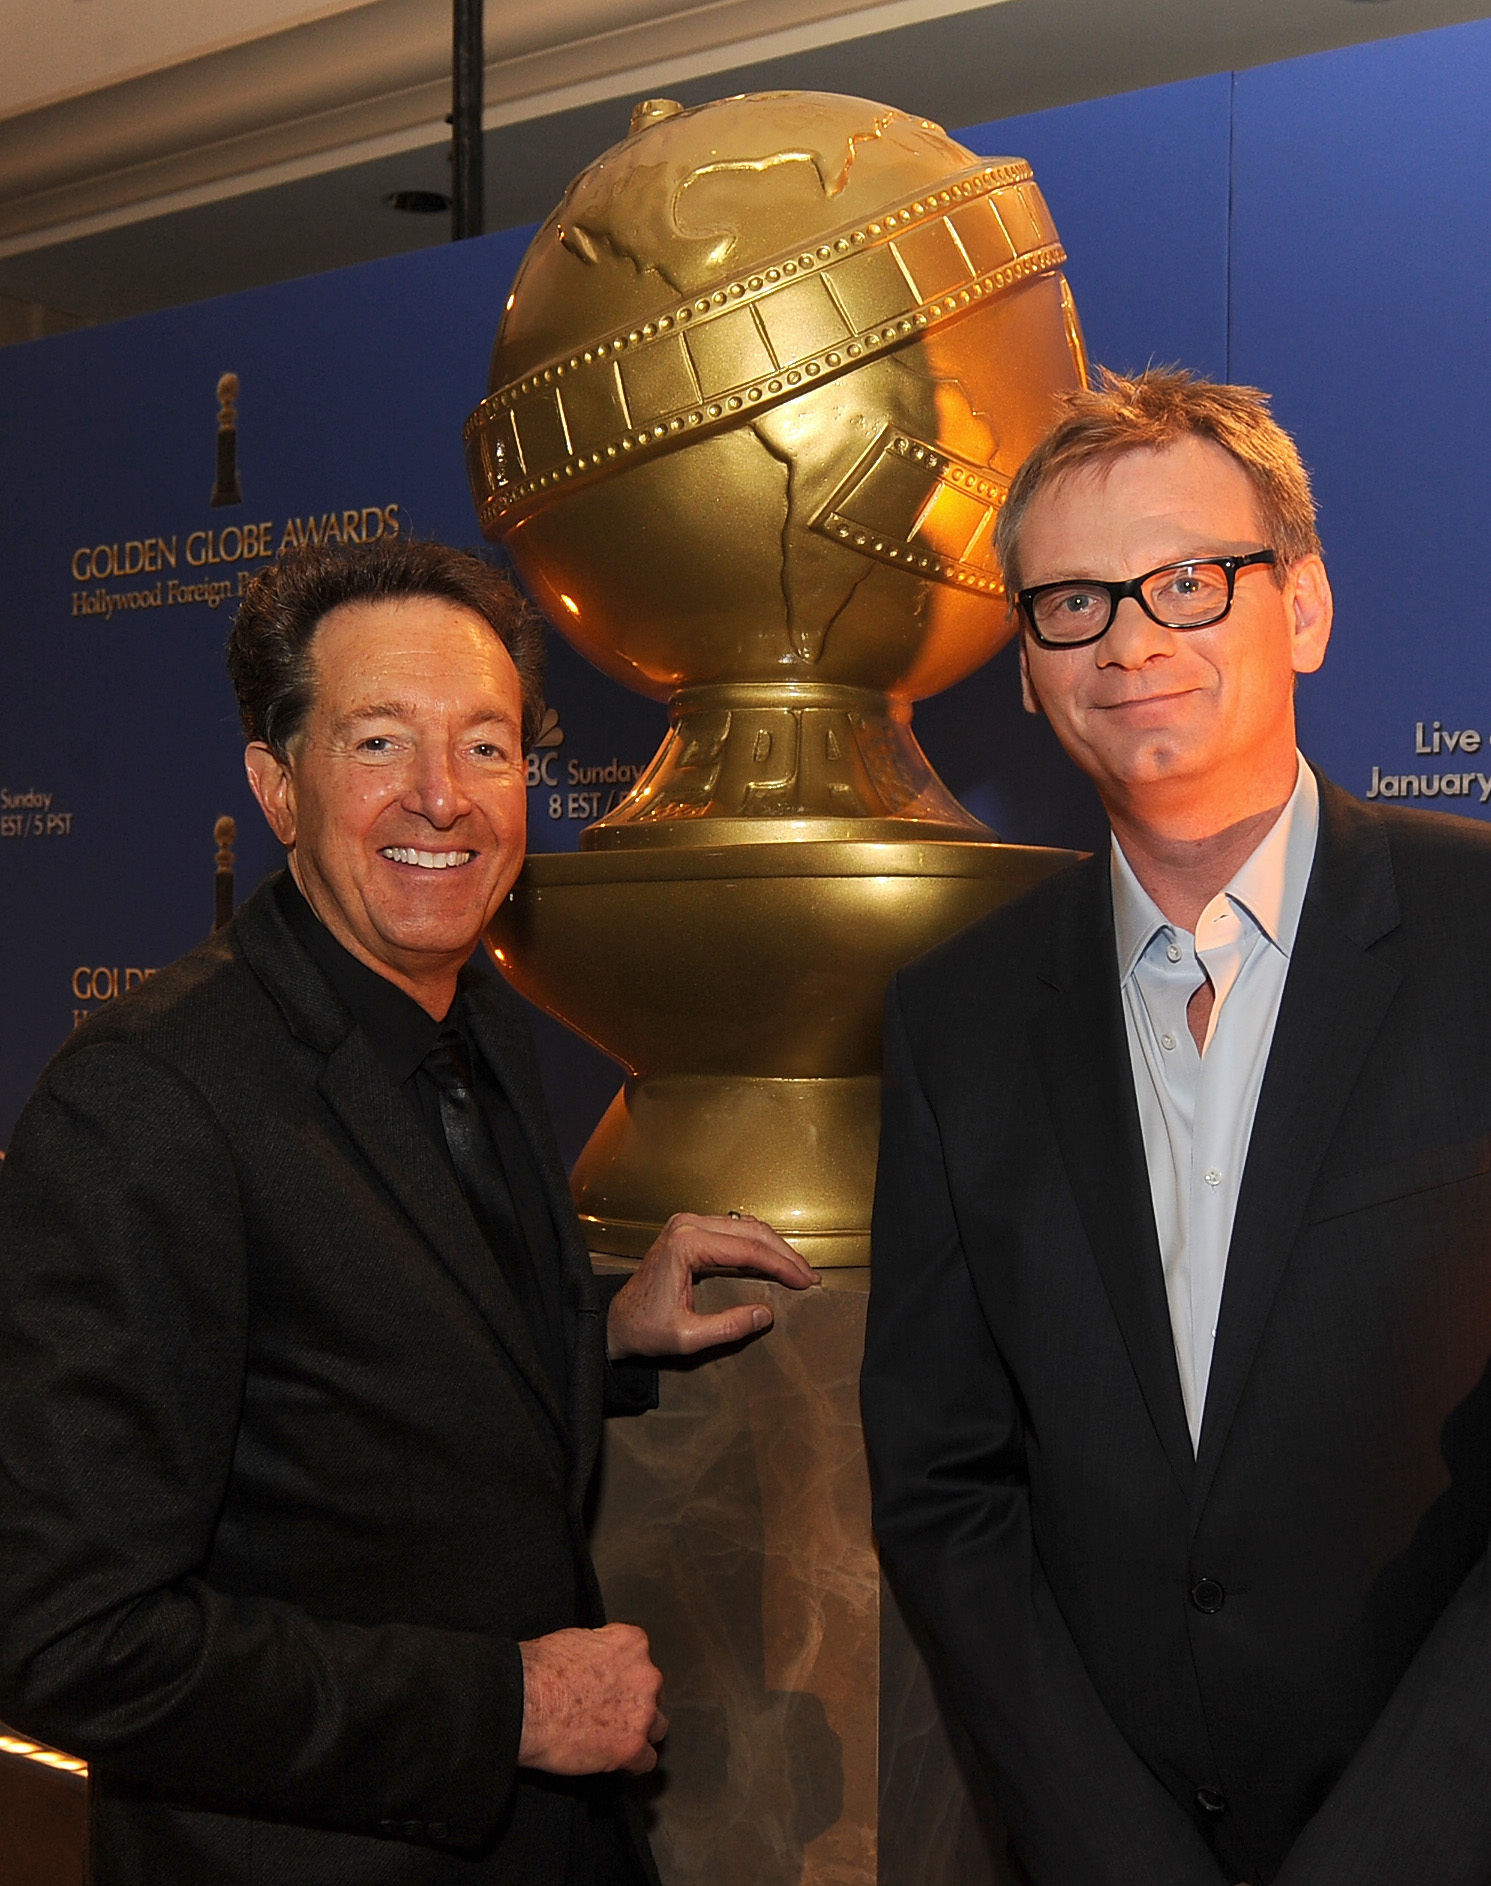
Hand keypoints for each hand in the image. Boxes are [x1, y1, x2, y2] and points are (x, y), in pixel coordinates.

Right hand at [518, 1624, 665, 1774]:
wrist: (525, 1703)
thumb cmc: (540, 1671)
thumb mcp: (576, 1639)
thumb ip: (601, 1651)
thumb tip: (598, 1663)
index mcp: (632, 1644)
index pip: (641, 1661)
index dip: (626, 1678)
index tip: (614, 1687)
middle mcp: (645, 1676)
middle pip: (653, 1694)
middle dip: (636, 1704)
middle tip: (611, 1714)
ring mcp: (642, 1713)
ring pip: (656, 1727)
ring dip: (639, 1732)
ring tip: (615, 1739)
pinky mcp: (632, 1748)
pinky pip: (646, 1761)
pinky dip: (633, 1764)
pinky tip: (619, 1763)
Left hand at [606, 1211, 819, 1360]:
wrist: (616, 1320)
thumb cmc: (644, 1328)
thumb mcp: (687, 1337)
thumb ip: (727, 1327)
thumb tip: (765, 1314)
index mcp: (686, 1245)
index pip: (747, 1250)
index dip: (781, 1266)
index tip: (805, 1282)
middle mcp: (686, 1226)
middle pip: (751, 1232)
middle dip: (784, 1254)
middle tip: (808, 1275)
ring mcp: (686, 1224)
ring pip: (745, 1226)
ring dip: (774, 1246)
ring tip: (797, 1268)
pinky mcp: (688, 1229)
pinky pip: (732, 1228)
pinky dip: (757, 1241)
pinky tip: (773, 1257)